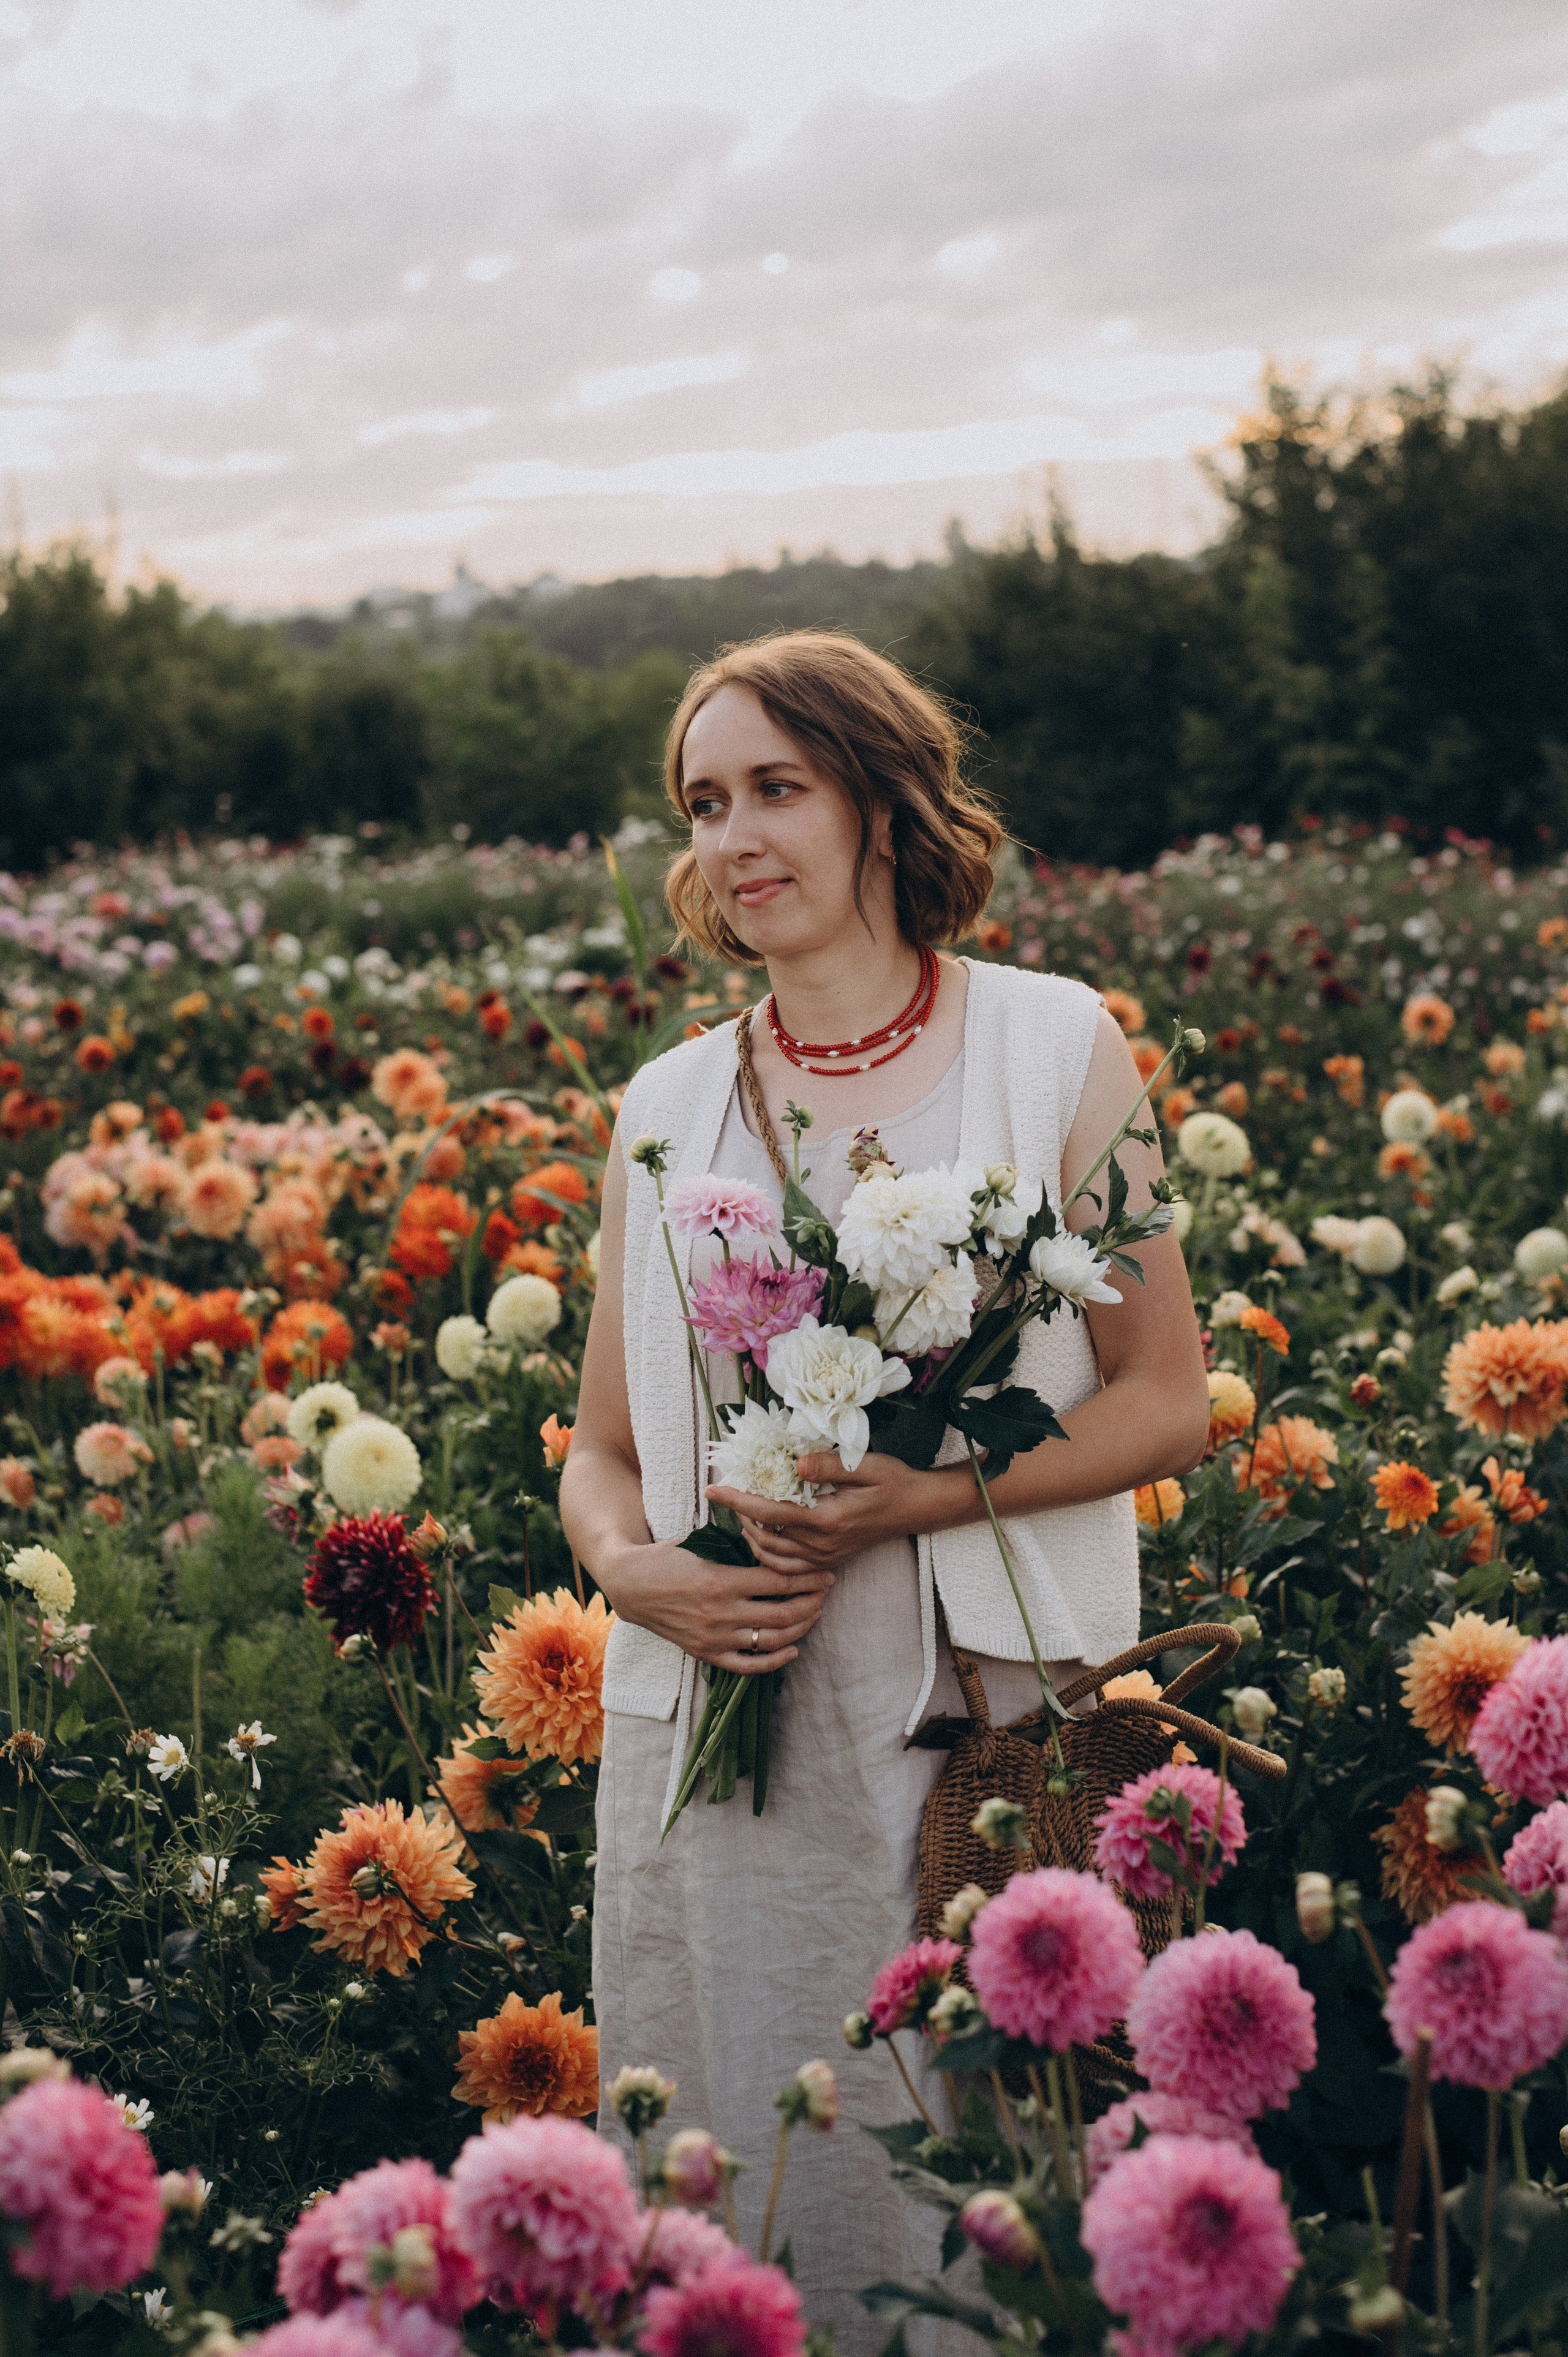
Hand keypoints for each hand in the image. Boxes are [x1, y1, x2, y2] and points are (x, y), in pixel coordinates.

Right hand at [596, 1536, 833, 1675]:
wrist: (631, 1585)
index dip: (808, 1578)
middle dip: (812, 1601)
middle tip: (826, 1590)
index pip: (778, 1583)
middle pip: (783, 1614)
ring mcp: (714, 1638)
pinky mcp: (706, 1654)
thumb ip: (736, 1543)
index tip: (825, 1572)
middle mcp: (720, 1614)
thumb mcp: (701, 1543)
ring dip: (801, 1628)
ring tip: (815, 1613)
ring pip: (771, 1641)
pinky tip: (793, 1649)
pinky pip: (748, 1666)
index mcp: (721, 1581)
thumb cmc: (667, 1557)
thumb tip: (775, 1535)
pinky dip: (775, 1661)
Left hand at [706, 1450, 960, 1576]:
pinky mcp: (829, 1561)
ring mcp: (825, 1556)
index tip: (713, 1487)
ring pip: (772, 1557)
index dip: (737, 1499)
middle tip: (728, 1493)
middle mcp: (823, 1543)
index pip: (769, 1510)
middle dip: (740, 1517)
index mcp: (827, 1519)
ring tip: (743, 1512)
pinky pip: (788, 1567)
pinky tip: (764, 1533)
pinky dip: (768, 1553)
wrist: (916, 1508)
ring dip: (752, 1536)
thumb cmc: (892, 1481)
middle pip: (765, 1537)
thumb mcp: (865, 1464)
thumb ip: (828, 1465)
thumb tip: (796, 1463)